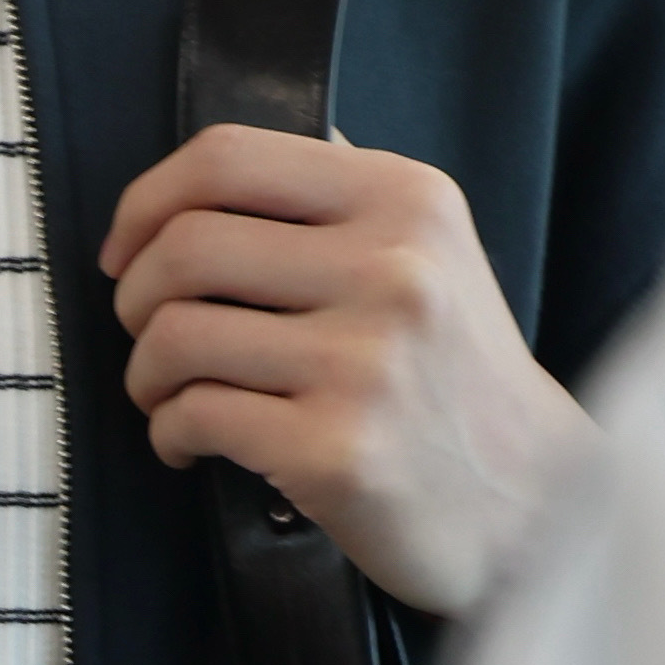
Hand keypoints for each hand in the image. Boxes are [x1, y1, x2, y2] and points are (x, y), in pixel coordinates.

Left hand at [101, 126, 594, 615]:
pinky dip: (169, 432)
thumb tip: (220, 161)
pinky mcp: (337, 452)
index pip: (227, 157)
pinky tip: (191, 444)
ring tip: (166, 393)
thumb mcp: (431, 252)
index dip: (146, 199)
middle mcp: (393, 271)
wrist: (539, 508)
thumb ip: (339, 195)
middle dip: (135, 294)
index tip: (125, 247)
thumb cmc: (457, 378)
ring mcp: (367, 364)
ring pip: (176, 335)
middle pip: (185, 246)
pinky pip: (195, 416)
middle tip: (144, 329)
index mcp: (406, 200)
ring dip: (144, 372)